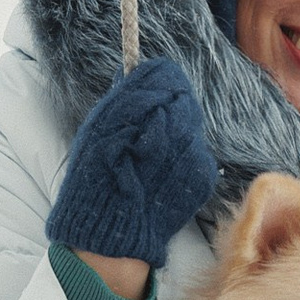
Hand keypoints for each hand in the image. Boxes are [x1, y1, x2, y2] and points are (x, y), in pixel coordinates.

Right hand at [47, 56, 216, 269]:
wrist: (113, 228)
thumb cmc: (97, 177)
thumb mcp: (98, 128)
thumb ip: (122, 97)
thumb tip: (133, 71)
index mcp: (139, 105)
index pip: (165, 75)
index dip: (159, 83)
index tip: (152, 93)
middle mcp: (170, 122)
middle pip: (182, 98)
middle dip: (169, 111)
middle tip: (148, 135)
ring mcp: (190, 149)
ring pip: (192, 127)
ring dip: (177, 138)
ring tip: (152, 162)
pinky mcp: (202, 173)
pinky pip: (198, 156)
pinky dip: (184, 163)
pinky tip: (164, 179)